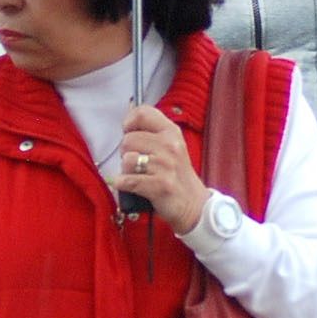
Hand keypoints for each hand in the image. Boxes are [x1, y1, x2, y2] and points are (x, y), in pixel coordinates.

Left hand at [113, 105, 209, 232]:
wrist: (194, 204)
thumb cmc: (177, 175)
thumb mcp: (171, 146)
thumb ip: (151, 132)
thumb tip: (126, 123)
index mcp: (171, 132)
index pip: (142, 113)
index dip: (128, 123)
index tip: (129, 133)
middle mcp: (169, 145)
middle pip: (128, 139)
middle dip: (126, 152)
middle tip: (138, 162)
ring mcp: (165, 166)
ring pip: (126, 160)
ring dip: (126, 170)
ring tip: (138, 174)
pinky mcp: (159, 185)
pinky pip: (126, 180)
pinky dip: (122, 184)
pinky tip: (130, 186)